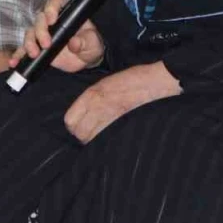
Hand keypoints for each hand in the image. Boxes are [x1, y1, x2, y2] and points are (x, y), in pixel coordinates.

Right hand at [10, 0, 104, 73]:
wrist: (86, 59)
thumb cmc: (91, 44)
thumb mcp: (93, 42)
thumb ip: (85, 41)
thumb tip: (74, 43)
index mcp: (66, 12)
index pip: (55, 2)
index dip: (51, 8)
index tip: (52, 20)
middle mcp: (51, 20)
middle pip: (39, 18)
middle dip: (40, 31)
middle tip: (46, 44)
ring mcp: (42, 34)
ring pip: (30, 32)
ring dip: (29, 42)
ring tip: (34, 54)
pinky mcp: (36, 47)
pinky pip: (24, 49)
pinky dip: (19, 55)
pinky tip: (14, 62)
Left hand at [63, 62, 180, 144]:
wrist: (153, 82)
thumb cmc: (131, 81)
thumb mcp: (105, 84)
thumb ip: (91, 99)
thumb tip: (81, 116)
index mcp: (91, 94)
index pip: (70, 120)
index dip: (74, 125)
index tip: (80, 125)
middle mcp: (97, 106)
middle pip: (78, 133)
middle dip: (83, 135)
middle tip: (91, 132)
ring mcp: (109, 116)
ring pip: (90, 139)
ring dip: (93, 140)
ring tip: (102, 135)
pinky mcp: (120, 124)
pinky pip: (104, 140)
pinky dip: (105, 142)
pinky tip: (111, 136)